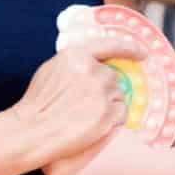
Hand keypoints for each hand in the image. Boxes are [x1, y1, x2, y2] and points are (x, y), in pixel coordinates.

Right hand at [12, 35, 137, 166]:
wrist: (32, 130)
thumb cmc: (37, 104)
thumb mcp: (52, 70)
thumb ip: (75, 63)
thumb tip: (95, 65)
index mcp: (77, 55)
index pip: (111, 45)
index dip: (130, 48)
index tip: (143, 53)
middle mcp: (93, 70)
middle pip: (112, 77)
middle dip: (103, 90)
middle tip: (84, 106)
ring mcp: (102, 91)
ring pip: (118, 96)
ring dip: (107, 106)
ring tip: (83, 117)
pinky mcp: (108, 113)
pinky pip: (120, 115)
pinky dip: (111, 121)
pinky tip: (92, 127)